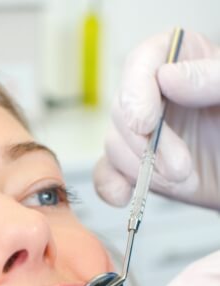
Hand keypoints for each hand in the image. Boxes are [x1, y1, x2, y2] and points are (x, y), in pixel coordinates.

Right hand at [94, 30, 219, 209]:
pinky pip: (106, 172)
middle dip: (147, 145)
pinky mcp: (134, 164)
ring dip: (142, 169)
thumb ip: (211, 78)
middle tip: (180, 167)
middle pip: (122, 111)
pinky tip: (124, 195)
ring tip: (180, 179)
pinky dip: (110, 185)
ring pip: (114, 144)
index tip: (146, 123)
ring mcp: (141, 132)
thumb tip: (167, 76)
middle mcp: (155, 94)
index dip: (136, 92)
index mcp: (181, 61)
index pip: (142, 62)